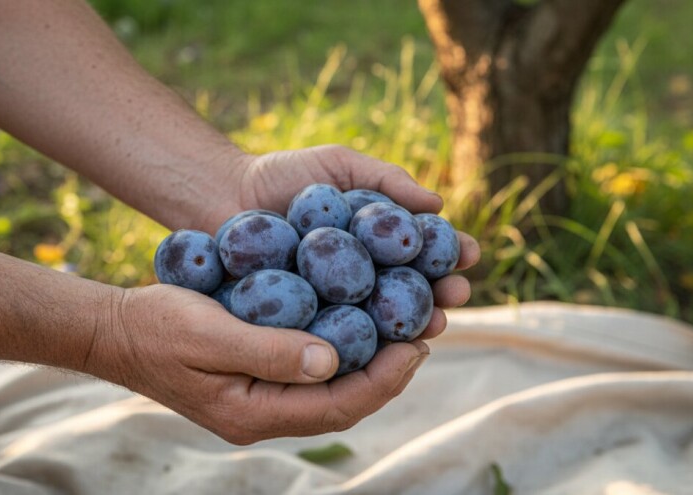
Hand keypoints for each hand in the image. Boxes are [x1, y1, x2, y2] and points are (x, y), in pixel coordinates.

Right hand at [84, 284, 429, 444]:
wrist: (113, 331)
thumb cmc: (155, 327)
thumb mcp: (208, 334)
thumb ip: (269, 351)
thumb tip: (331, 360)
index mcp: (252, 413)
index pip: (336, 406)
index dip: (383, 379)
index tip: (416, 345)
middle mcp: (261, 414)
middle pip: (342, 402)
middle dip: (387, 372)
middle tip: (424, 335)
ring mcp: (258, 399)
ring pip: (330, 388)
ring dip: (369, 361)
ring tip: (404, 329)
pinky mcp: (255, 377)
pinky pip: (311, 371)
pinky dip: (341, 349)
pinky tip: (358, 323)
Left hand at [228, 145, 480, 338]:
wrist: (222, 193)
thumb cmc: (285, 176)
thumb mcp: (339, 166)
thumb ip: (386, 180)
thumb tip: (438, 203)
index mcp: (380, 242)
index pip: (425, 251)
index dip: (450, 254)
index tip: (469, 253)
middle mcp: (365, 277)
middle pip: (413, 291)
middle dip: (441, 294)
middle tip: (455, 295)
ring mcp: (337, 304)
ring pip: (382, 320)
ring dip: (412, 323)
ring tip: (431, 323)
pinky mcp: (307, 324)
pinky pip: (338, 334)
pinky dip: (362, 341)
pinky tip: (380, 344)